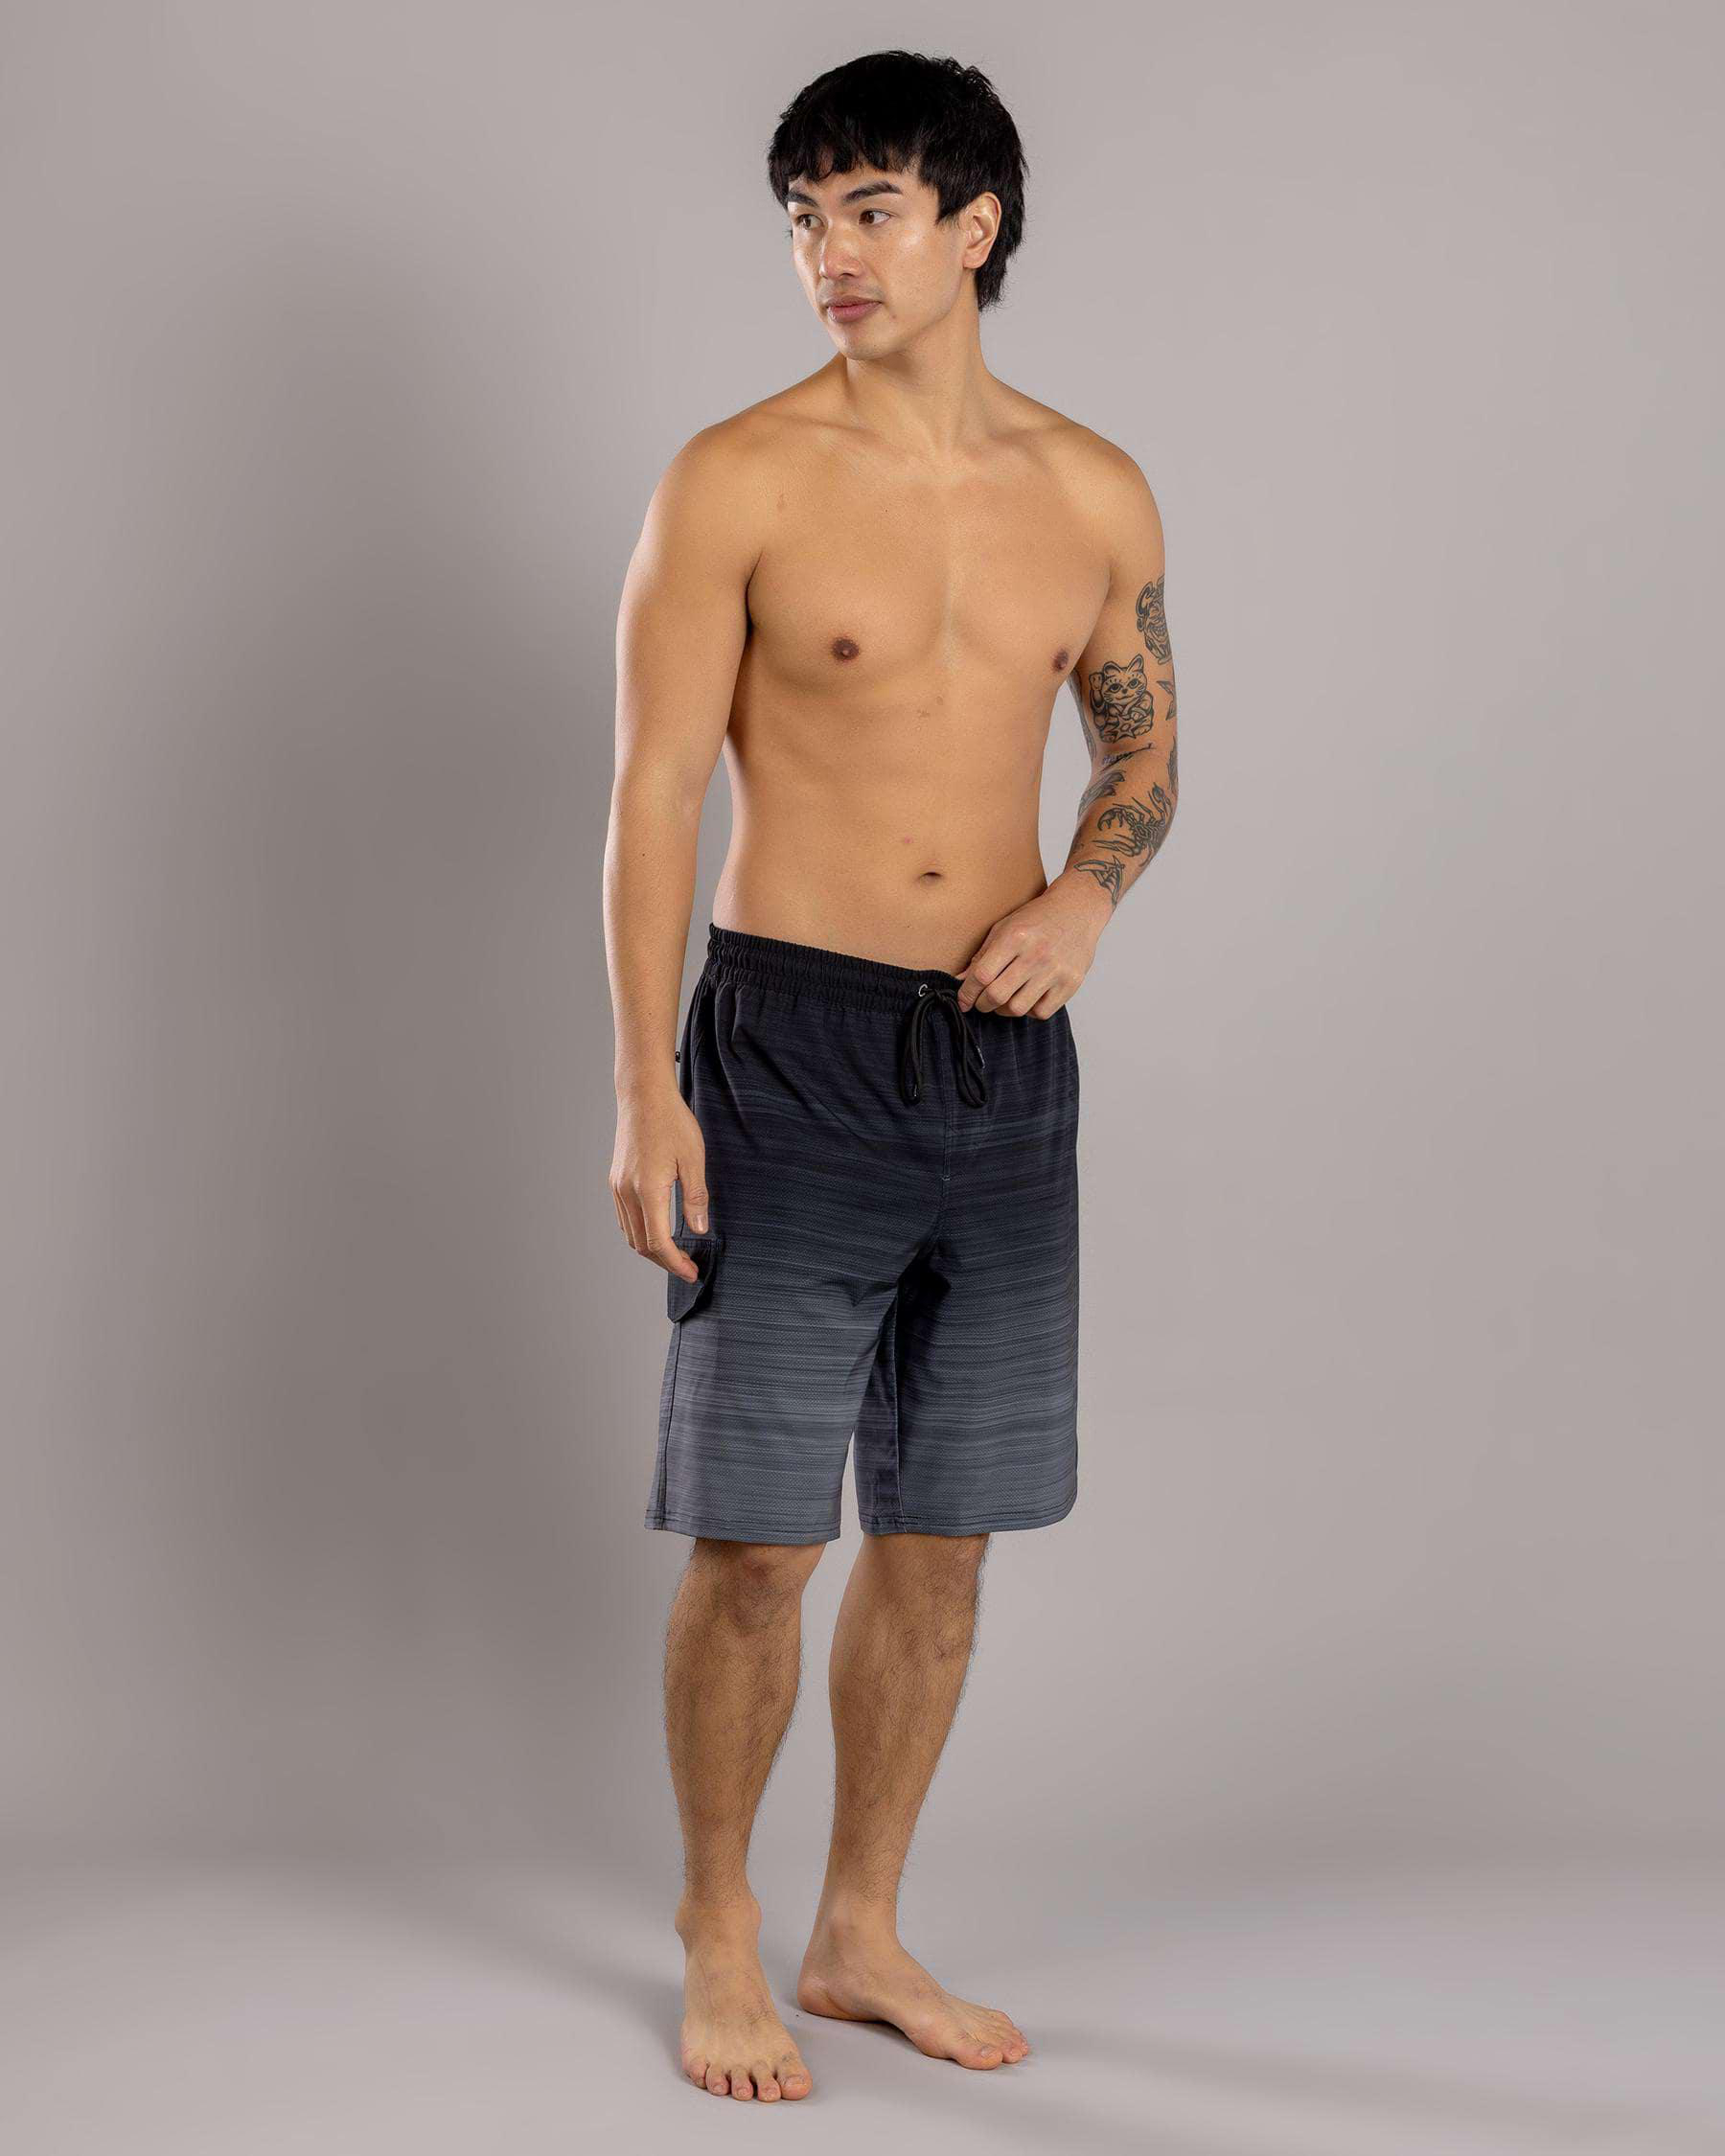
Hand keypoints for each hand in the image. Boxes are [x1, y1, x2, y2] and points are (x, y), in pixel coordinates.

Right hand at [609, 1086, 709, 1280]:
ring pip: (630, 1233)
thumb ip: (696, 1197)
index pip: (658, 1242)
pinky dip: (640, 1233)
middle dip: (664, 1261)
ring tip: (675, 1254)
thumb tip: (699, 1230)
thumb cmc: (671, 1122)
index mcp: (648, 1190)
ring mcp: (618, 1187)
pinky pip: (625, 1218)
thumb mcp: (693, 1159)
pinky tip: (657, 1230)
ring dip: (651, 1250)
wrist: (643, 1095)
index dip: (675, 1263)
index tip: (691, 1273)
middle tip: (687, 1267)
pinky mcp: (616, 1180)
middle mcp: (627, 1192)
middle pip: (640, 1244)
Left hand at [955, 877, 1108, 1017]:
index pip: (981, 975)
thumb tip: (961, 981)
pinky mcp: (1070, 983)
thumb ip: (983, 955)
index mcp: (1015, 937)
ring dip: (1004, 1010)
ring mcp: (1055, 970)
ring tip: (1004, 1001)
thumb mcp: (1005, 927)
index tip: (964, 1001)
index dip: (967, 993)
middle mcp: (1035, 954)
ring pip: (1018, 1008)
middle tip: (982, 1003)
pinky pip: (1042, 1012)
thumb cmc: (1038, 917)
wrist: (1078, 909)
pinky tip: (1028, 999)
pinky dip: (1030, 1011)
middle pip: (997, 995)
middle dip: (982, 1004)